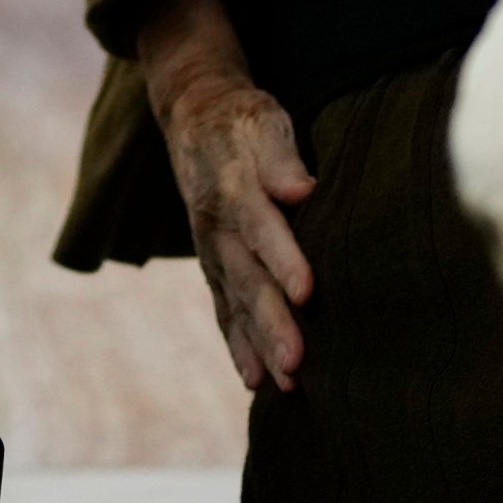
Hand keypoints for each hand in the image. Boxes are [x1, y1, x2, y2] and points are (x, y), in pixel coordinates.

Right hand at [134, 0, 317, 391]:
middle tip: (298, 363)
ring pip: (236, 303)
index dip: (284, 260)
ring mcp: (212, 251)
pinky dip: (238, 346)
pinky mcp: (213, 267)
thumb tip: (303, 190)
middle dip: (272, 323)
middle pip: (247, 279)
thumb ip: (281, 159)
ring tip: (286, 384)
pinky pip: (223, 310)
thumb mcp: (263, 122)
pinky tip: (256, 380)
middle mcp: (217, 227)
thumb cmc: (243, 121)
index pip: (261, 227)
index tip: (308, 293)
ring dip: (259, 345)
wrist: (194, 118)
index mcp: (234, 187)